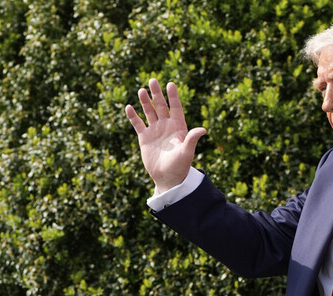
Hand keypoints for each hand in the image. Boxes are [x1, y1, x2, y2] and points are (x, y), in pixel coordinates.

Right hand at [125, 78, 206, 192]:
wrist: (168, 178)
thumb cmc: (180, 166)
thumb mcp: (186, 152)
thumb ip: (192, 139)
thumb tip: (203, 129)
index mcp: (178, 127)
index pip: (176, 108)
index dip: (173, 96)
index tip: (170, 84)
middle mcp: (166, 126)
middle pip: (161, 106)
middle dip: (157, 94)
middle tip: (153, 80)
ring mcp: (155, 131)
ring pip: (149, 112)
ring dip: (145, 102)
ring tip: (141, 90)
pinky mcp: (144, 138)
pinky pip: (138, 124)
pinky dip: (133, 116)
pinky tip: (129, 107)